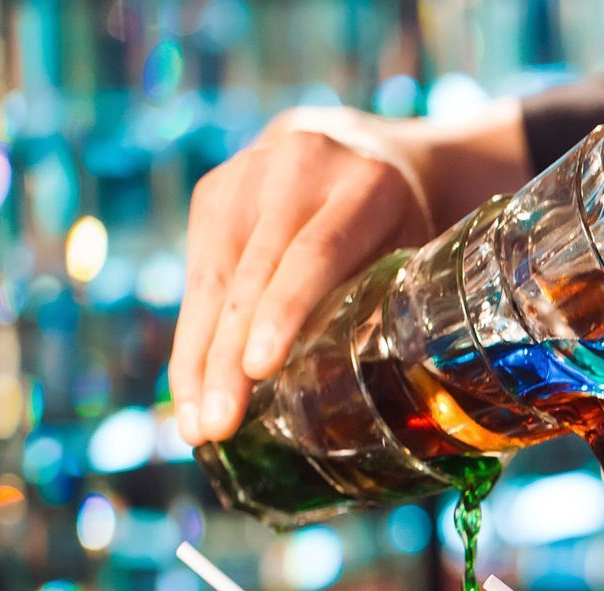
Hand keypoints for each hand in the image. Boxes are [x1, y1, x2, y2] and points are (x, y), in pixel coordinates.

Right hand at [171, 107, 434, 444]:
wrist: (359, 148)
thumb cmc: (398, 226)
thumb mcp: (414, 252)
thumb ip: (395, 306)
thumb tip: (381, 403)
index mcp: (363, 186)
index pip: (315, 254)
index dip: (283, 312)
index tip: (259, 370)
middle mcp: (298, 171)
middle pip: (253, 274)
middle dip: (227, 357)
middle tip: (215, 427)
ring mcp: (246, 176)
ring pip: (214, 280)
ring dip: (198, 360)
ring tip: (195, 428)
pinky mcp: (213, 192)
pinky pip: (198, 276)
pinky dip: (193, 338)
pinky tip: (190, 391)